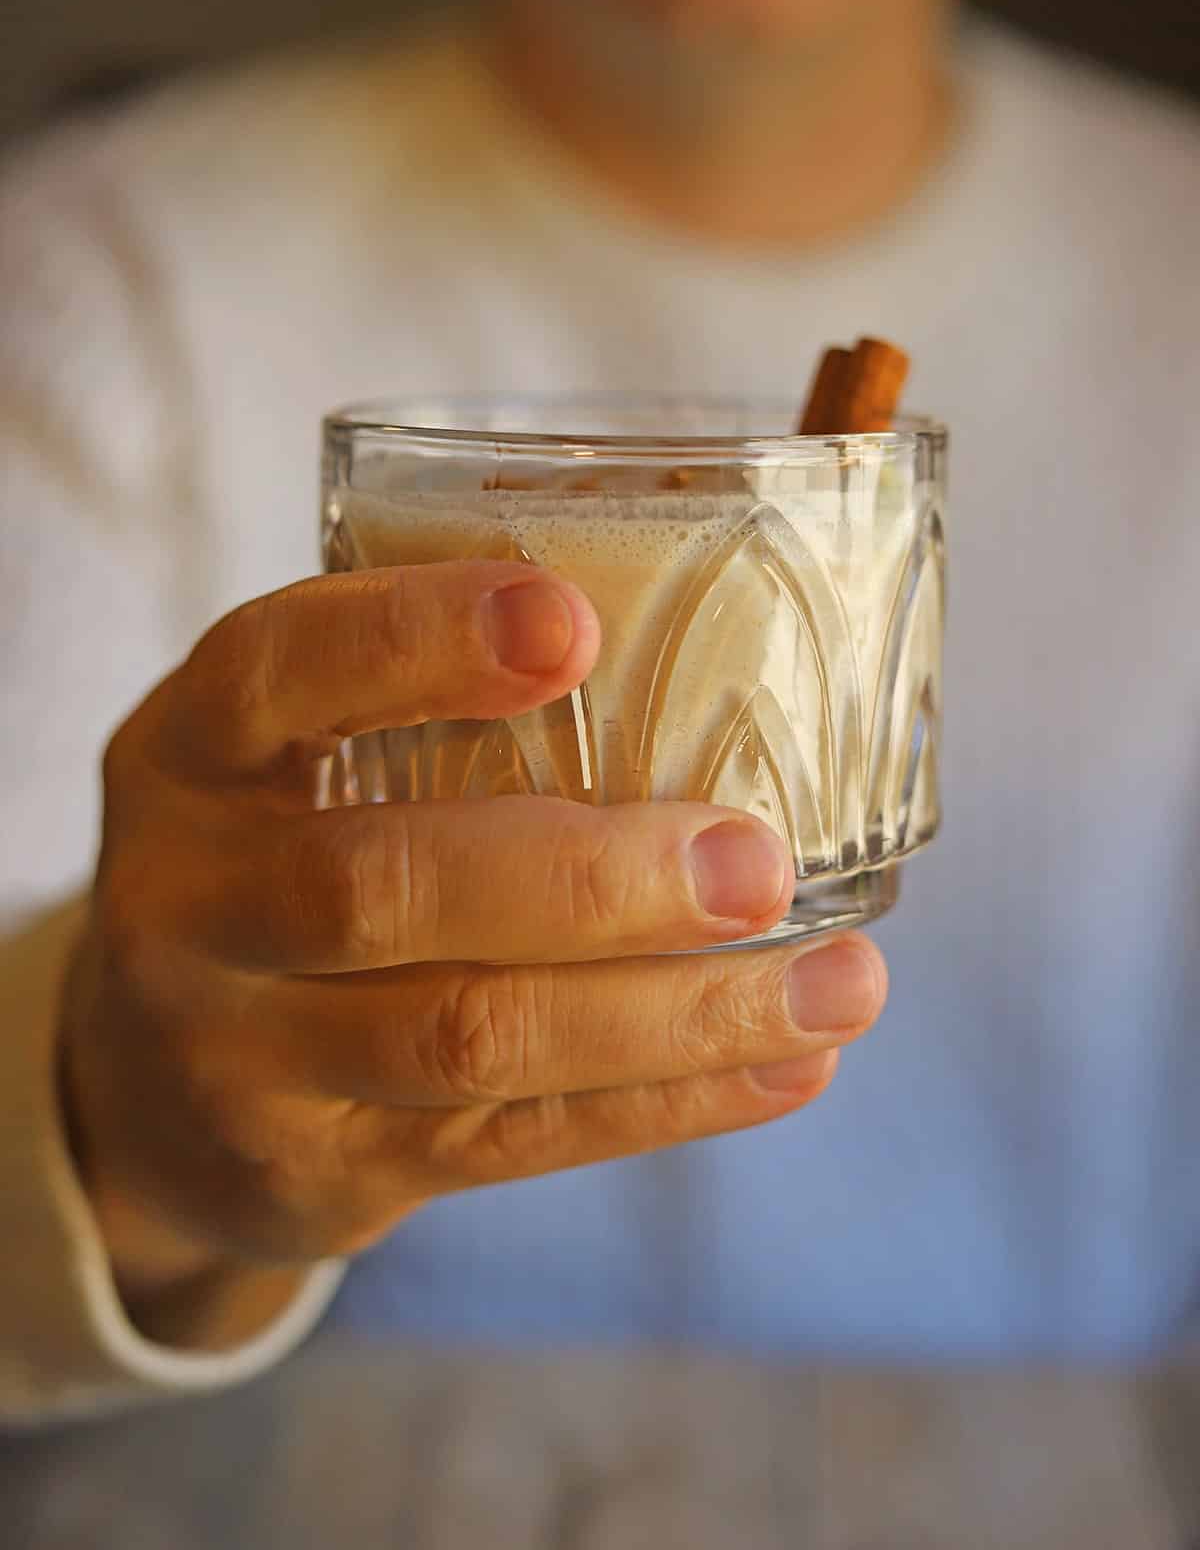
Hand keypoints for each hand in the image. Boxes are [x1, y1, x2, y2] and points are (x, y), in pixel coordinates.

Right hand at [60, 562, 886, 1348]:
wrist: (148, 1093)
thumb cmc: (275, 856)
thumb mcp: (285, 757)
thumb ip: (418, 693)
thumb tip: (693, 602)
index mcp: (189, 755)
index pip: (278, 674)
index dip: (415, 641)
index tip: (575, 623)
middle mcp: (190, 905)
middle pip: (382, 889)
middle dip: (587, 880)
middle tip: (758, 860)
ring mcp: (243, 1058)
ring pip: (469, 1037)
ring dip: (674, 1013)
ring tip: (842, 982)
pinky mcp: (325, 1172)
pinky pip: (515, 1140)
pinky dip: (669, 1102)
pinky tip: (788, 1063)